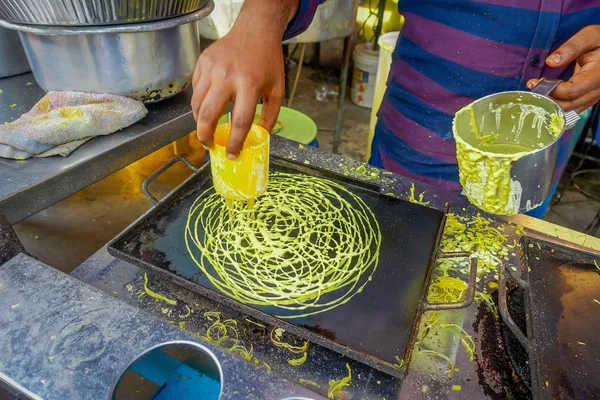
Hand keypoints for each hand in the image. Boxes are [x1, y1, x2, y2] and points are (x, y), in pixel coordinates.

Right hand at [191, 1, 296, 158]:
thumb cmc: (267, 62)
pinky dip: (199, 102)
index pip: (239, 122)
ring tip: (207, 129)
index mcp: (249, 85)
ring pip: (196, 104)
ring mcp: (211, 68)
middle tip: (210, 145)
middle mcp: (227, 77)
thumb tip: (259, 138)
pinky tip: (208, 105)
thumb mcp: (277, 90)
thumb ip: (270, 116)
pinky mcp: (202, 62)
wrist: (255, 31)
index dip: (235, 143)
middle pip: (208, 115)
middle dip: (205, 136)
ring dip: (199, 121)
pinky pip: (196, 89)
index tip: (232, 155)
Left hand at [528, 25, 599, 113]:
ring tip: (536, 93)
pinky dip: (558, 106)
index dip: (551, 89)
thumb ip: (571, 47)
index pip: (572, 90)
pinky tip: (545, 97)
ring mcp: (595, 96)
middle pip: (569, 104)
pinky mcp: (590, 98)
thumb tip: (550, 62)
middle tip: (531, 89)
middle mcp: (598, 89)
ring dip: (550, 105)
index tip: (534, 82)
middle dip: (547, 99)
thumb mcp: (589, 36)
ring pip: (570, 110)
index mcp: (598, 74)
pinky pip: (573, 108)